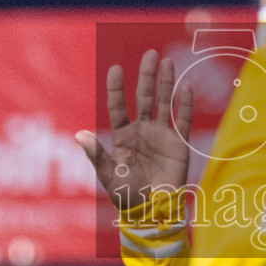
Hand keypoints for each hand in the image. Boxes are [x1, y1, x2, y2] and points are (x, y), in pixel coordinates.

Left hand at [76, 51, 193, 211]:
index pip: (118, 106)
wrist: (152, 211)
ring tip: (167, 62)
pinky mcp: (178, 145)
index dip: (116, 88)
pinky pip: (181, 121)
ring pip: (163, 103)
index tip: (115, 69)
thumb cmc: (127, 196)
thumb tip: (79, 135)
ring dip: (165, 83)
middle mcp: (141, 131)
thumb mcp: (108, 175)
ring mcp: (161, 136)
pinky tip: (186, 88)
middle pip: (143, 97)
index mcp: (122, 136)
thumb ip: (97, 154)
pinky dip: (184, 105)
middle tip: (151, 54)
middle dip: (147, 76)